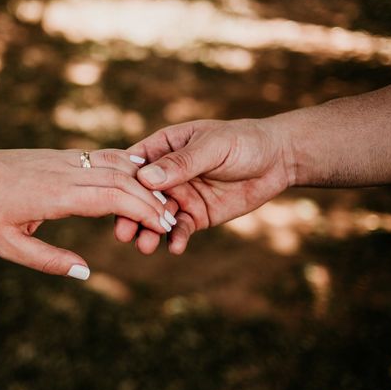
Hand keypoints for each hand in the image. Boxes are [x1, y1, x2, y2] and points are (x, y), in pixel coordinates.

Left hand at [0, 145, 174, 278]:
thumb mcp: (8, 245)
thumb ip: (48, 260)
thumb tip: (86, 271)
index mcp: (56, 195)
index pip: (112, 198)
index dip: (142, 210)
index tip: (162, 226)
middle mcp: (66, 172)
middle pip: (122, 180)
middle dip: (150, 200)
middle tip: (170, 220)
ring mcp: (66, 159)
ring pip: (115, 164)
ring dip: (141, 183)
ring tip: (160, 202)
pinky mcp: (63, 155)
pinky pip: (103, 158)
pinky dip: (126, 168)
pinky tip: (139, 178)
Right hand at [114, 118, 293, 253]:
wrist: (277, 159)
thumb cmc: (243, 141)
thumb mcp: (212, 147)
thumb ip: (181, 163)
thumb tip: (146, 178)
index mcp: (163, 148)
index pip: (134, 166)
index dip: (122, 183)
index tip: (112, 199)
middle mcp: (166, 174)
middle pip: (140, 196)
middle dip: (131, 214)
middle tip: (123, 233)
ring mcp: (180, 196)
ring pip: (157, 216)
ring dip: (149, 231)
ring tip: (145, 246)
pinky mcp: (196, 215)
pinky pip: (181, 229)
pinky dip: (176, 238)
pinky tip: (175, 248)